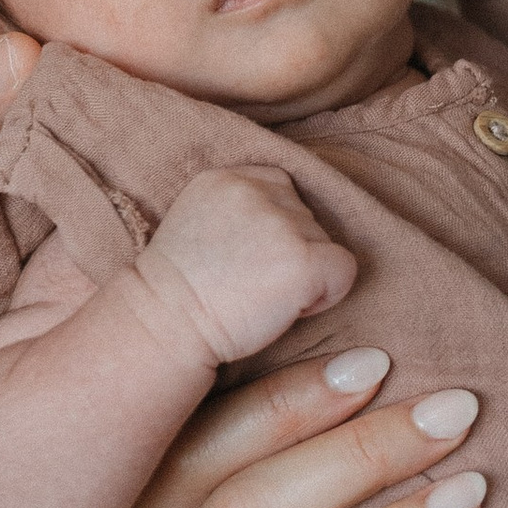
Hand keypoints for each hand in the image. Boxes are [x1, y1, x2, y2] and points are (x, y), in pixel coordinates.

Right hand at [138, 166, 359, 371]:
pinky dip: (327, 296)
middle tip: (247, 282)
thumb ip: (240, 208)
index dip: (275, 229)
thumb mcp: (197, 222)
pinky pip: (344, 270)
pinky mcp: (302, 260)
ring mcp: (280, 224)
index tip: (245, 259)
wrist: (164, 329)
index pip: (282, 189)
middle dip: (289, 251)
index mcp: (225, 177)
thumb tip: (290, 218)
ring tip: (258, 295)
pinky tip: (287, 308)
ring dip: (304, 273)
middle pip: (306, 216)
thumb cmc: (179, 292)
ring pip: (325, 242)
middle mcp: (254, 190)